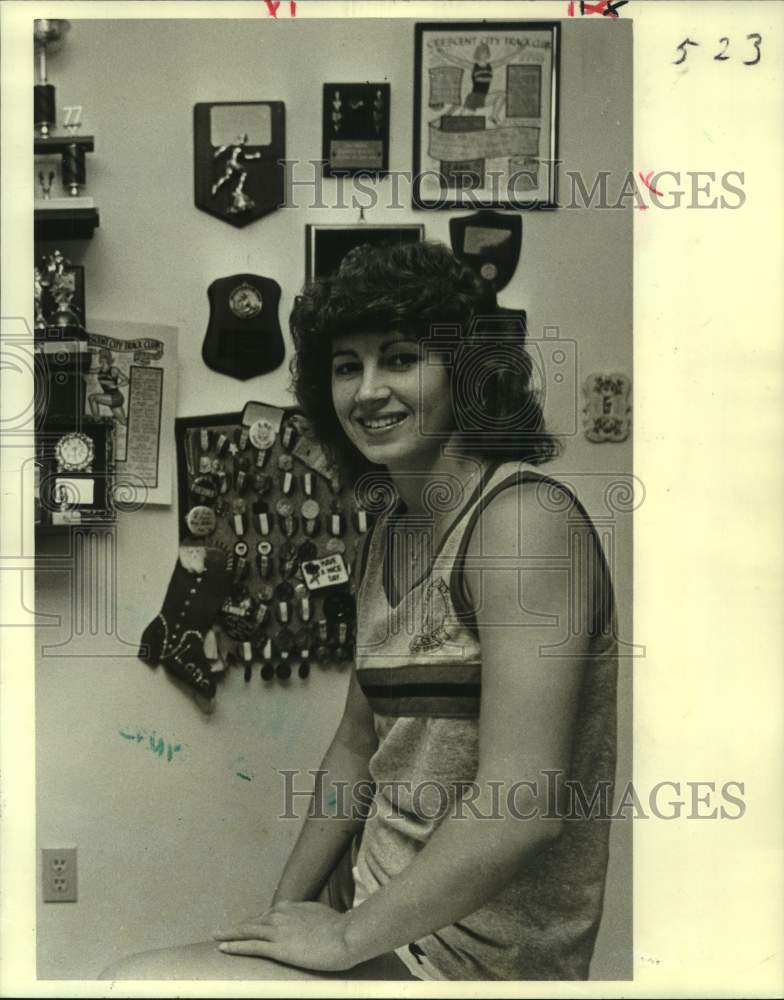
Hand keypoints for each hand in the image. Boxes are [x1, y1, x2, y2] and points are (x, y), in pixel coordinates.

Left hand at [214, 900, 354, 971]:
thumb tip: (308, 921)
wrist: (345, 936)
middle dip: (237, 927)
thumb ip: (309, 916)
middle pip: (253, 922)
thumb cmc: (339, 927)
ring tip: (216, 936)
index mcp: (291, 907)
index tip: (247, 926)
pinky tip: (223, 948)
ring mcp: (277, 931)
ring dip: (229, 934)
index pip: (268, 915)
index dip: (256, 922)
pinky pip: (250, 946)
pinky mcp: (277, 948)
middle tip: (221, 931)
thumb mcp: (321, 914)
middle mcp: (281, 915)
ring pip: (247, 931)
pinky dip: (235, 946)